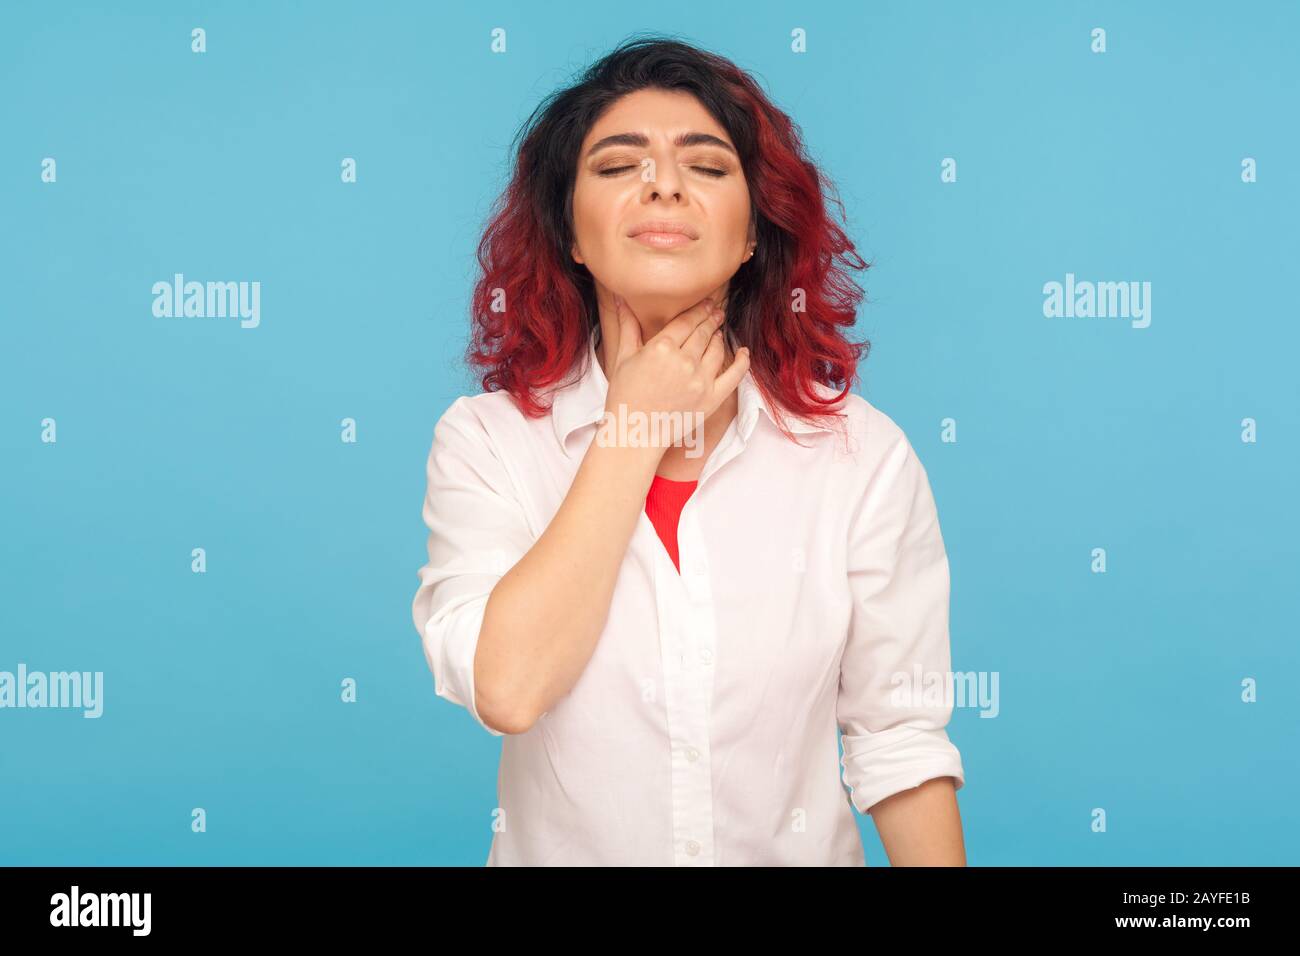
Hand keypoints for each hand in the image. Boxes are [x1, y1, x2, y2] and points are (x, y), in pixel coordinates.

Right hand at [602, 292, 749, 448]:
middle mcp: (684, 362)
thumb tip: (621, 298)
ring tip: (718, 333)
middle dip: (712, 319)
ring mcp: (700, 381)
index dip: (699, 310)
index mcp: (661, 348)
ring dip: (719, 338)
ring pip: (717, 349)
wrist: (634, 434)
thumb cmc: (624, 397)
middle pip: (704, 332)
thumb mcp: (623, 358)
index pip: (687, 320)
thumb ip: (628, 326)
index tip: (707, 303)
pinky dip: (742, 361)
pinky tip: (743, 352)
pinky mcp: (712, 398)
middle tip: (717, 312)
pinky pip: (735, 375)